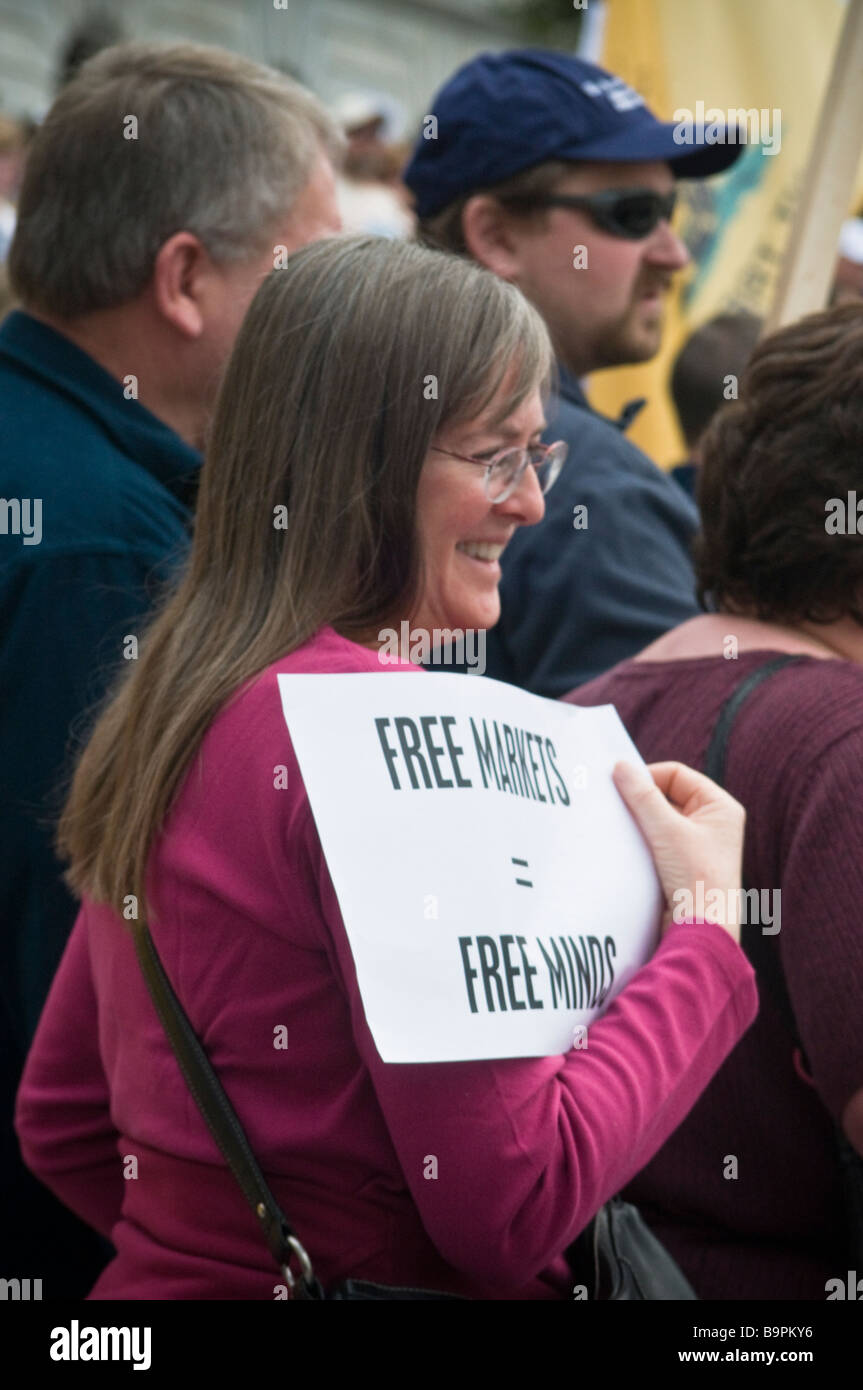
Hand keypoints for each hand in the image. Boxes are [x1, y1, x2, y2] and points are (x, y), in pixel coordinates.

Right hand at [612, 760, 743, 942]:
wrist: (702, 931)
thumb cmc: (696, 877)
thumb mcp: (666, 829)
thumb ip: (642, 795)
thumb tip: (621, 767)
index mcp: (720, 806)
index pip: (677, 774)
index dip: (648, 776)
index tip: (620, 786)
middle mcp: (713, 823)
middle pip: (667, 795)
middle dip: (641, 800)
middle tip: (616, 805)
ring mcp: (699, 845)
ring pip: (660, 819)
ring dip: (640, 822)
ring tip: (622, 828)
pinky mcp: (684, 865)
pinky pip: (658, 841)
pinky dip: (642, 840)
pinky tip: (627, 847)